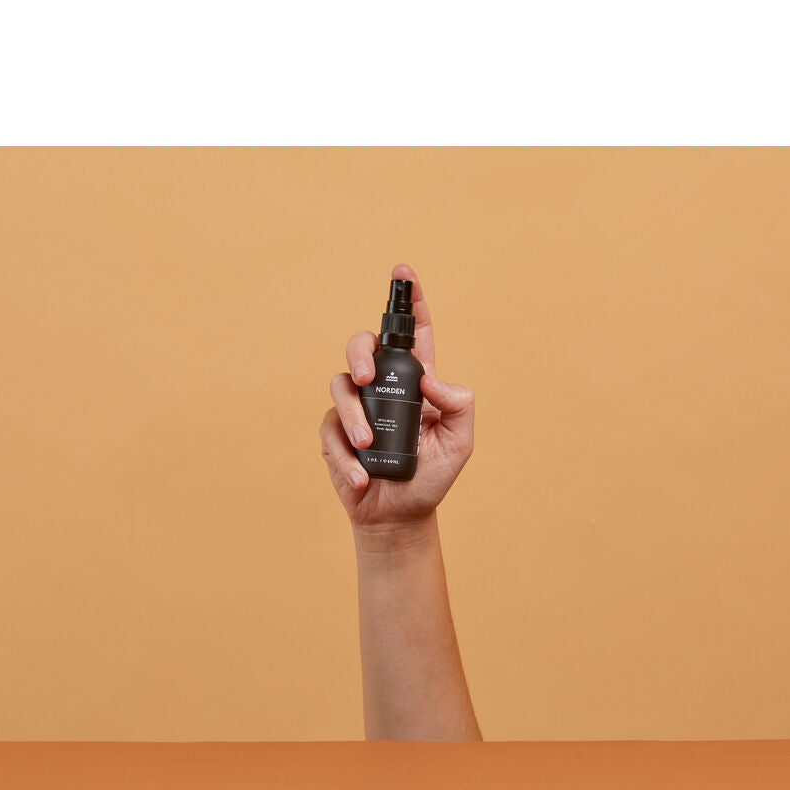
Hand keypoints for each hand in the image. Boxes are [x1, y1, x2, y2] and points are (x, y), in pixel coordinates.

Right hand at [320, 264, 474, 529]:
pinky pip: (329, 430)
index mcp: (416, 383)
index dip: (409, 301)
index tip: (404, 273)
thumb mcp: (460, 442)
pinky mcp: (335, 435)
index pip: (413, 335)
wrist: (399, 516)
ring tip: (369, 448)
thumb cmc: (432, 477)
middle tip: (367, 376)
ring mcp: (356, 410)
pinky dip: (344, 456)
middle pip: (362, 346)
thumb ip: (459, 406)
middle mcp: (384, 388)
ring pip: (340, 386)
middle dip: (358, 351)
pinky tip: (361, 477)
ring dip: (353, 417)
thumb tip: (432, 378)